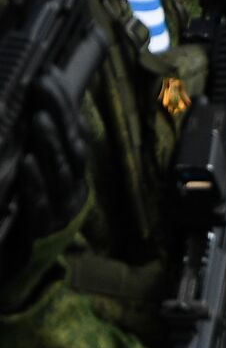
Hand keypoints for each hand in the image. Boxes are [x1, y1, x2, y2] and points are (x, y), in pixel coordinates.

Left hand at [0, 71, 88, 277]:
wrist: (27, 274)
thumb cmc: (32, 219)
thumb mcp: (43, 182)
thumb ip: (45, 152)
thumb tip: (34, 111)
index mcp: (75, 172)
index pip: (74, 129)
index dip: (64, 102)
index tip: (48, 73)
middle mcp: (74, 186)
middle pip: (72, 144)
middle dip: (58, 113)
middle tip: (42, 84)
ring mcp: (62, 208)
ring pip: (61, 170)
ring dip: (50, 143)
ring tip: (37, 118)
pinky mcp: (43, 230)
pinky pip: (40, 204)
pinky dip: (35, 183)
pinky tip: (27, 165)